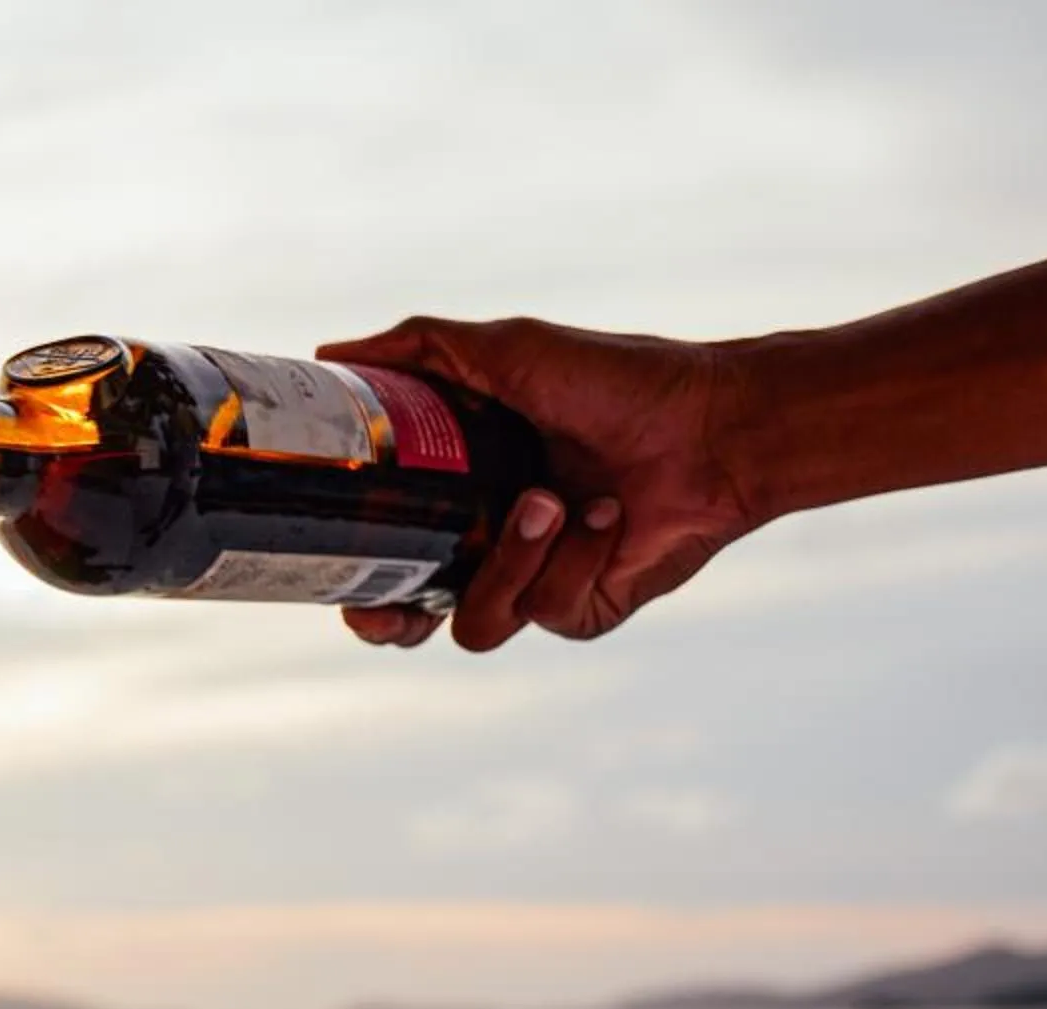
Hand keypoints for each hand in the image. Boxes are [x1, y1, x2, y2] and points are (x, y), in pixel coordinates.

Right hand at [316, 318, 757, 650]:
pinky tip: (608, 514)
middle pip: (408, 620)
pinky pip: (544, 612)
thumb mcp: (508, 350)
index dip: (352, 576)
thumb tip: (330, 350)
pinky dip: (573, 557)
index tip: (335, 573)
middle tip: (391, 607)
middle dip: (389, 620)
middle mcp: (490, 547)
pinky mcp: (581, 612)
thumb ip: (420, 349)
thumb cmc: (621, 382)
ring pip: (476, 622)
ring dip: (506, 562)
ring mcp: (535, 584)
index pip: (384, 553)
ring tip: (550, 502)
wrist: (716, 425)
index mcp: (459, 496)